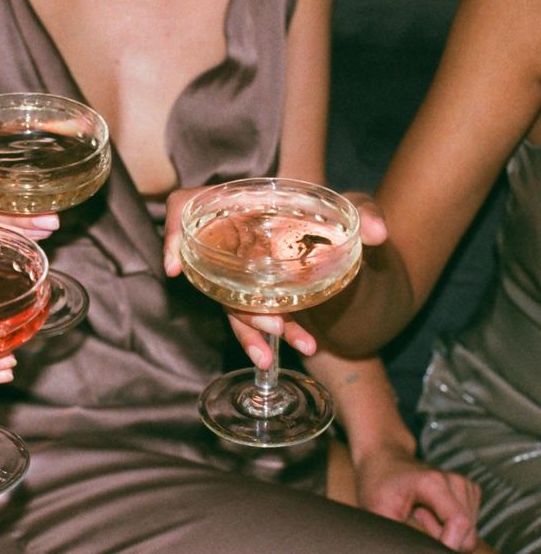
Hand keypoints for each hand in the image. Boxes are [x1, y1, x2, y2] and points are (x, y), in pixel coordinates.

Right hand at [162, 187, 388, 367]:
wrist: (356, 246)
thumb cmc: (341, 216)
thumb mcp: (353, 206)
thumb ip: (365, 212)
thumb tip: (379, 233)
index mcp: (242, 205)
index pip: (186, 207)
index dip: (174, 234)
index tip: (173, 268)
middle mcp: (232, 237)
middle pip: (209, 270)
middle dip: (238, 305)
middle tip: (274, 326)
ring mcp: (239, 270)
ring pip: (230, 303)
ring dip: (254, 330)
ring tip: (290, 347)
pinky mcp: (254, 295)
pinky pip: (249, 318)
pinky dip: (268, 337)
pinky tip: (297, 349)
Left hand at [353, 441, 480, 553]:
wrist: (382, 458)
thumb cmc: (376, 484)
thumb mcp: (376, 511)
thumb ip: (397, 536)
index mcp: (435, 483)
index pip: (459, 523)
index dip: (448, 546)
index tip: (426, 553)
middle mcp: (456, 482)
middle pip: (467, 534)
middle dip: (443, 541)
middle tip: (414, 521)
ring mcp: (466, 486)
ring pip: (469, 533)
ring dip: (445, 534)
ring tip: (418, 514)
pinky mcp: (469, 492)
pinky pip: (469, 526)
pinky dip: (450, 527)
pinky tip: (429, 512)